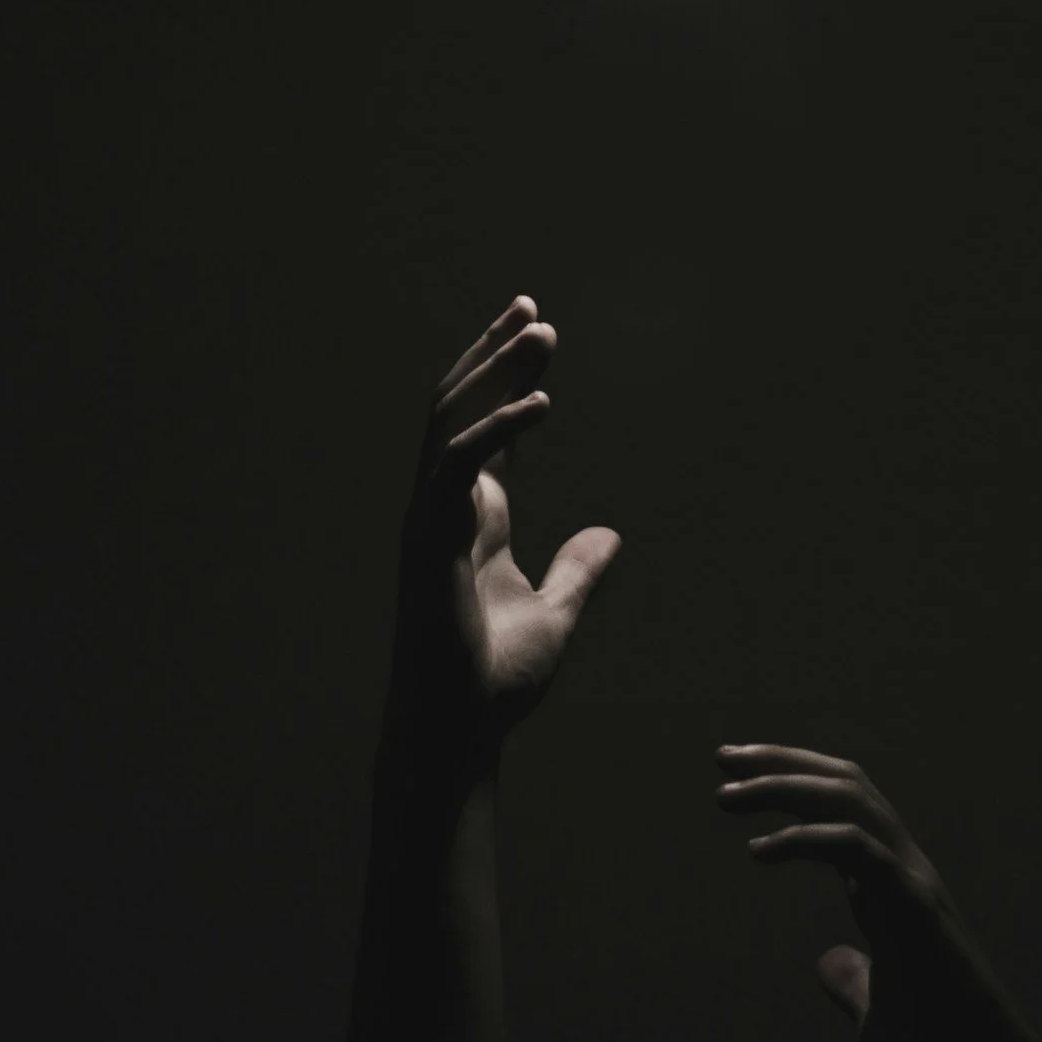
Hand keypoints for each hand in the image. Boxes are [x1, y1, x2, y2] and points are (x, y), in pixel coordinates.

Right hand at [388, 296, 620, 758]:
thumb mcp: (556, 614)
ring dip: (493, 372)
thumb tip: (612, 535)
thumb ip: (580, 571)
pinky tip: (539, 403)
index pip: (484, 429)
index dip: (508, 379)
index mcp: (470, 518)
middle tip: (533, 308)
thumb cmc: (493, 682)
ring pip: (450, 422)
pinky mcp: (430, 541)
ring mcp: (430, 521)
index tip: (538, 334)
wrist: (459, 734)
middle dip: (493, 355)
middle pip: (460, 409)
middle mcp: (443, 509)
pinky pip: (456, 468)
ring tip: (539, 331)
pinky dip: (495, 430)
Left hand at [716, 743, 1036, 1041]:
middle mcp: (904, 870)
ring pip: (851, 801)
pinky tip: (759, 851)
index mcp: (891, 887)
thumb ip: (854, 983)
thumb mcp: (877, 1015)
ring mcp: (913, 885)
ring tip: (727, 794)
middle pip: (845, 784)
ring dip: (785, 787)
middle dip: (781, 763)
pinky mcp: (916, 911)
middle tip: (721, 759)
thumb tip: (828, 964)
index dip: (794, 780)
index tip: (736, 774)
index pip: (844, 806)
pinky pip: (858, 850)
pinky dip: (806, 839)